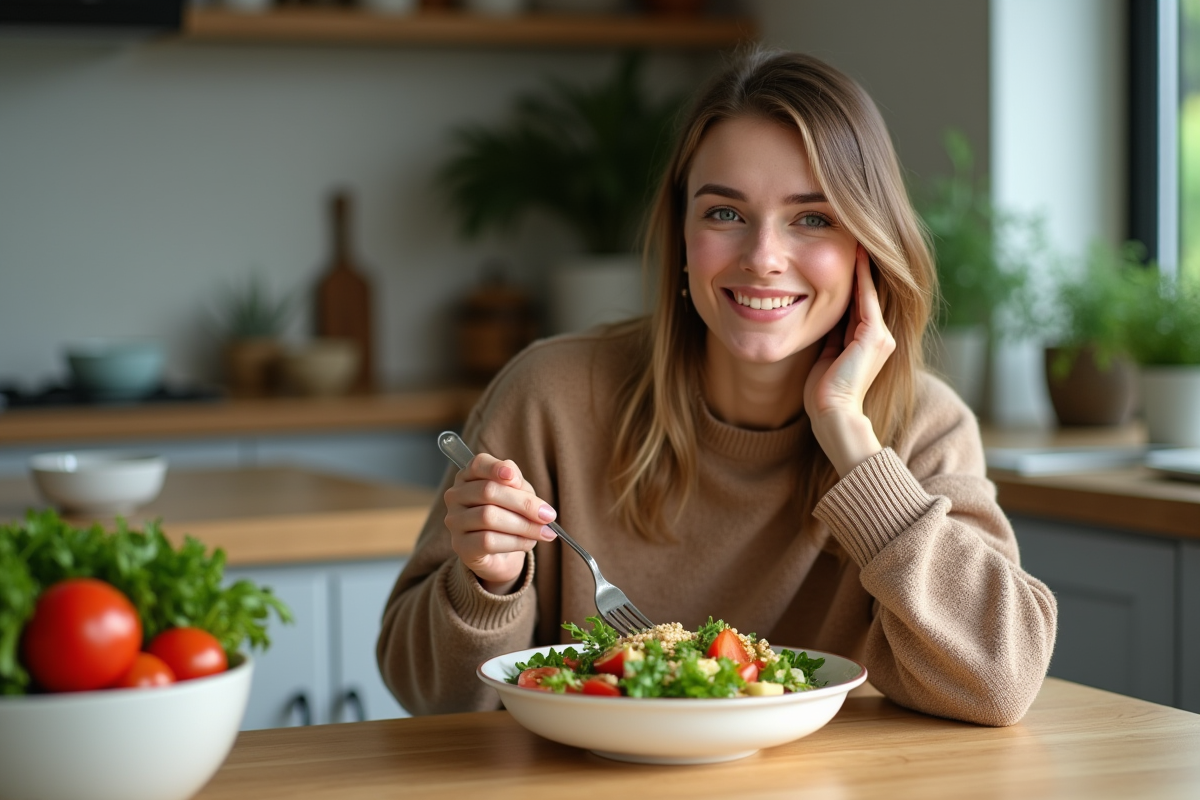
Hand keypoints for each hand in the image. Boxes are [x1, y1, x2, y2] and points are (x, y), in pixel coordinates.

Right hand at [443, 452, 557, 594]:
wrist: (500, 553)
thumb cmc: (509, 515)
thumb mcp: (518, 494)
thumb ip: (518, 485)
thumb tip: (520, 485)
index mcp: (469, 476)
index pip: (478, 464)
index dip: (496, 468)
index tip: (515, 478)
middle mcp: (456, 496)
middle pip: (488, 492)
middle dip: (524, 504)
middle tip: (548, 516)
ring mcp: (455, 521)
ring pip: (489, 517)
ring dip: (523, 526)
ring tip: (544, 532)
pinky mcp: (460, 546)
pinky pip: (487, 541)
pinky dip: (515, 542)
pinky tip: (528, 543)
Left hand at [803, 245, 895, 476]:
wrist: (832, 414)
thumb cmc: (823, 393)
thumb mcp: (826, 355)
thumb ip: (830, 335)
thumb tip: (819, 314)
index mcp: (868, 341)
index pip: (860, 301)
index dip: (852, 277)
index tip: (843, 252)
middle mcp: (881, 336)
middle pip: (868, 292)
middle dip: (861, 264)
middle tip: (854, 234)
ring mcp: (881, 336)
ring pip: (870, 291)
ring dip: (864, 264)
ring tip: (858, 236)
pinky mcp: (875, 336)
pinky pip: (867, 298)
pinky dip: (862, 276)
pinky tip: (856, 254)